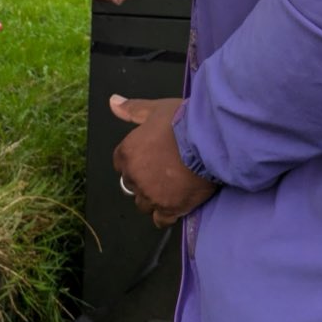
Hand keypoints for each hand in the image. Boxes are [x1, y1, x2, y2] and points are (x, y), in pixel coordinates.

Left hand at [111, 95, 217, 227]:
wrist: (209, 140)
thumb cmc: (181, 121)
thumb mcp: (155, 109)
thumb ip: (132, 109)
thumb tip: (112, 101)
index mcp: (128, 152)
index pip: (120, 163)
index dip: (135, 160)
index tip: (150, 157)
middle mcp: (135, 176)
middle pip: (132, 185)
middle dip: (144, 179)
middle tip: (163, 170)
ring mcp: (151, 195)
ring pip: (144, 203)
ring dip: (154, 197)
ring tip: (171, 186)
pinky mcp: (169, 208)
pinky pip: (160, 220)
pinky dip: (166, 214)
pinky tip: (176, 203)